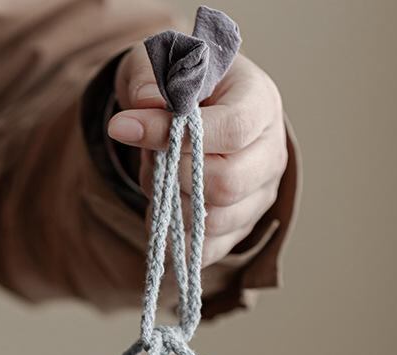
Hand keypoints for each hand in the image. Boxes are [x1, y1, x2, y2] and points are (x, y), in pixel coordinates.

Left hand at [109, 43, 287, 267]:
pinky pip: (209, 249)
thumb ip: (149, 79)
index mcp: (260, 102)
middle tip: (150, 156)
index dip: (179, 136)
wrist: (195, 108)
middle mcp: (270, 154)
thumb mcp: (160, 63)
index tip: (126, 127)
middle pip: (228, 184)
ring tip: (157, 174)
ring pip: (215, 221)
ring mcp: (260, 196)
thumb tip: (142, 107)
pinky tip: (161, 208)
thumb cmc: (182, 83)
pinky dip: (176, 236)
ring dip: (171, 204)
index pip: (233, 129)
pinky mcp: (242, 227)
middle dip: (174, 175)